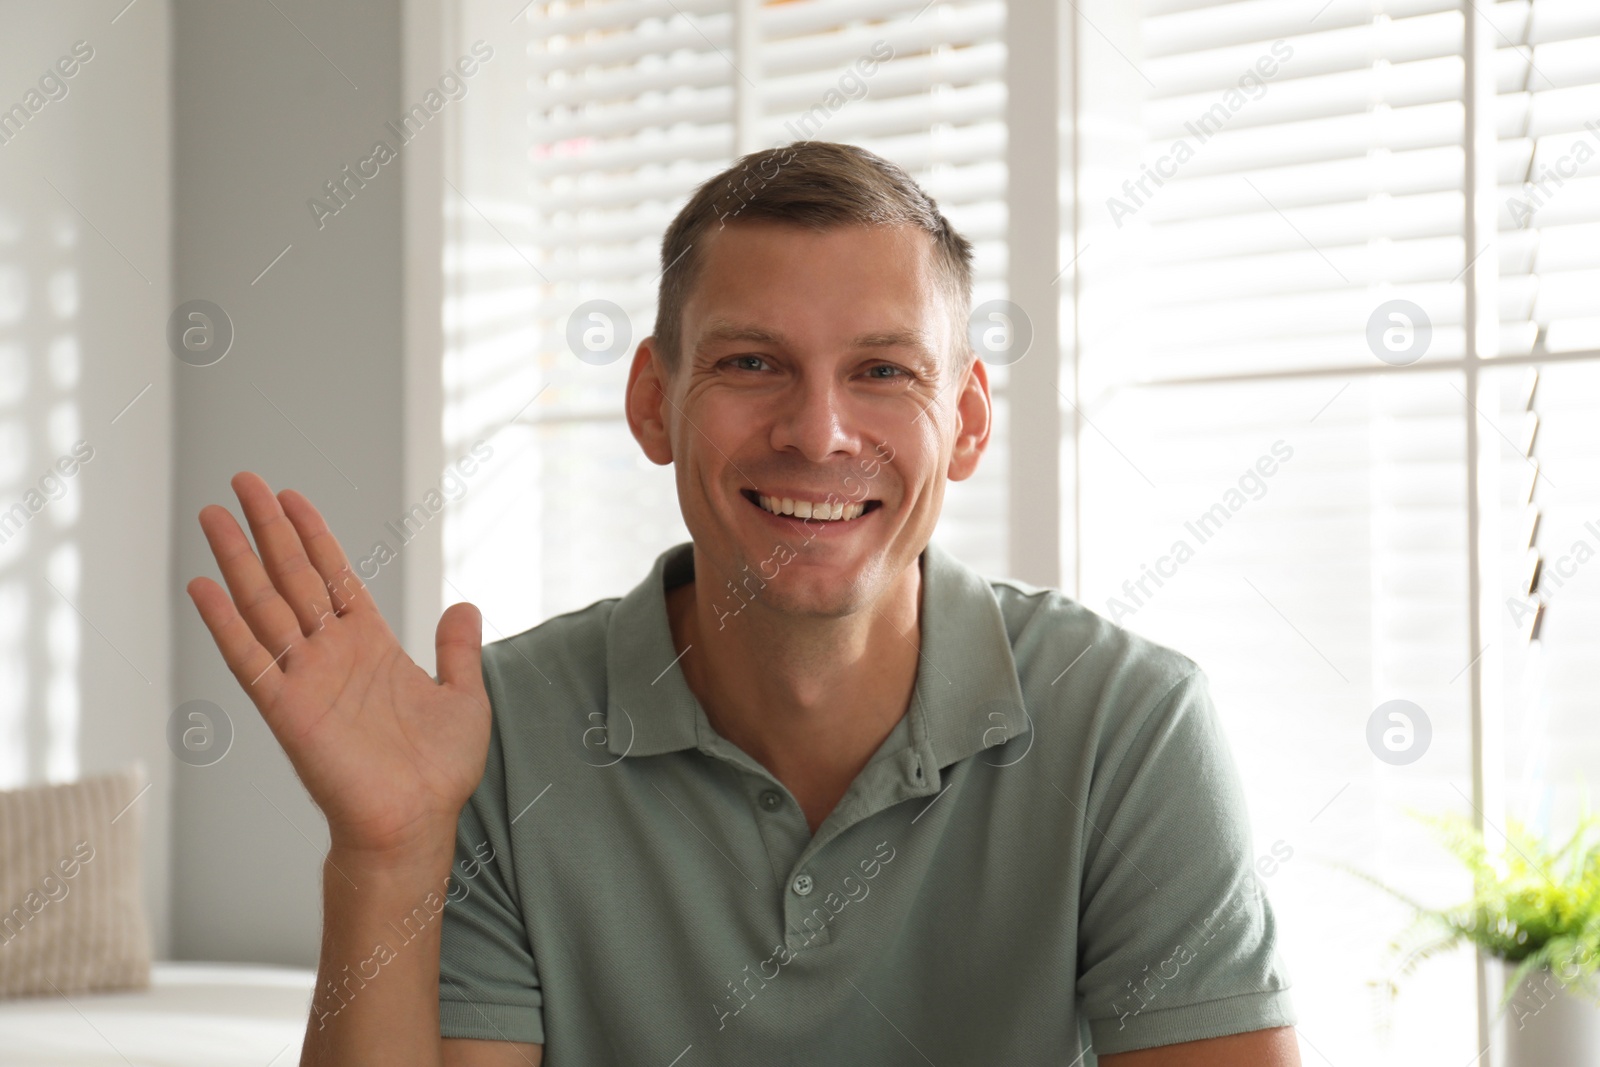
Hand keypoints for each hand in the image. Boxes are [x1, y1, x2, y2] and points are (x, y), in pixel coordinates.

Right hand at [187, 472, 491, 860]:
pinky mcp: (287, 710)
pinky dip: (225, 623)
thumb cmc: (438, 772)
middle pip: (291, 577)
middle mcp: (331, 655)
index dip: (312, 535)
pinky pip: (250, 658)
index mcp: (370, 647)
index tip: (290, 495)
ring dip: (238, 559)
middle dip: (267, 528)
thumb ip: (458, 649)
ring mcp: (305, 679)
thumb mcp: (464, 697)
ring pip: (265, 604)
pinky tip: (204, 586)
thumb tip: (466, 604)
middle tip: (242, 481)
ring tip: (214, 515)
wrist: (416, 822)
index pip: (333, 576)